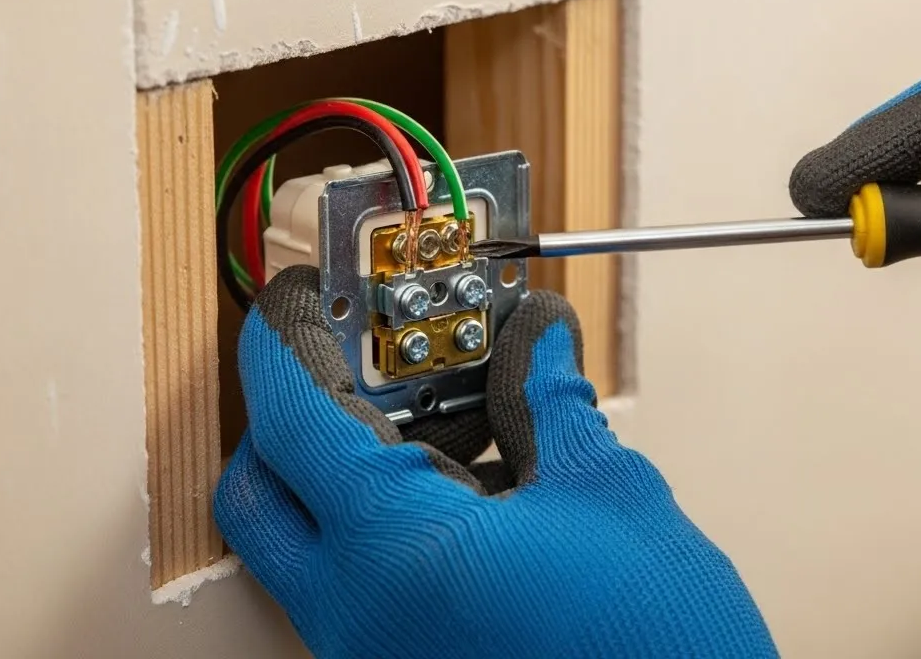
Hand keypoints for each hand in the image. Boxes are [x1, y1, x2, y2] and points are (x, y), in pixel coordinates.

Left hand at [213, 266, 776, 658]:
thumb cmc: (659, 654)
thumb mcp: (610, 499)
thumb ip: (552, 406)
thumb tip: (539, 345)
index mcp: (396, 552)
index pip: (293, 420)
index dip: (288, 341)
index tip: (301, 298)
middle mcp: (360, 617)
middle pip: (262, 492)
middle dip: (289, 415)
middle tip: (350, 360)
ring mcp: (375, 656)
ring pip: (306, 545)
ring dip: (346, 470)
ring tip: (437, 418)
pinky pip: (357, 587)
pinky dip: (384, 527)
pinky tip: (467, 490)